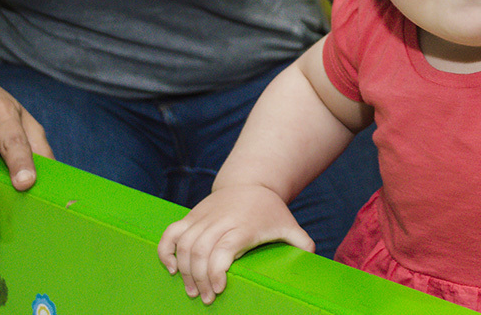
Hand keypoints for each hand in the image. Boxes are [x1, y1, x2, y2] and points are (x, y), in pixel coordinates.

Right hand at [158, 184, 314, 303]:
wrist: (251, 181)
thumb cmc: (270, 210)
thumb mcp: (288, 224)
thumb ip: (300, 242)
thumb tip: (314, 258)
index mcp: (244, 226)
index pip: (223, 248)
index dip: (216, 271)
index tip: (219, 289)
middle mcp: (221, 221)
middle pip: (201, 252)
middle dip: (199, 280)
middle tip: (206, 299)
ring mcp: (204, 217)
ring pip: (185, 245)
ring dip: (185, 272)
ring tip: (192, 290)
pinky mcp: (191, 216)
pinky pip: (171, 233)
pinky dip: (166, 251)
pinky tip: (172, 269)